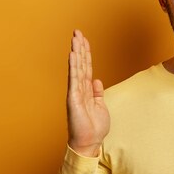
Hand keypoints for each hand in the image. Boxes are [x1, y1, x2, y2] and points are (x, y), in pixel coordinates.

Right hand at [66, 30, 109, 156]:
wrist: (89, 142)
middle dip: (79, 47)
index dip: (86, 53)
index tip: (84, 40)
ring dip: (76, 52)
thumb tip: (97, 80)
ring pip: (77, 68)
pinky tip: (72, 55)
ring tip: (75, 38)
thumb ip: (98, 93)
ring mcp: (76, 92)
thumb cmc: (94, 127)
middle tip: (77, 31)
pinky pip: (74, 79)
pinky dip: (73, 66)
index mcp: (87, 90)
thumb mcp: (100, 106)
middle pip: (80, 63)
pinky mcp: (74, 98)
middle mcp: (80, 88)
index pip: (87, 67)